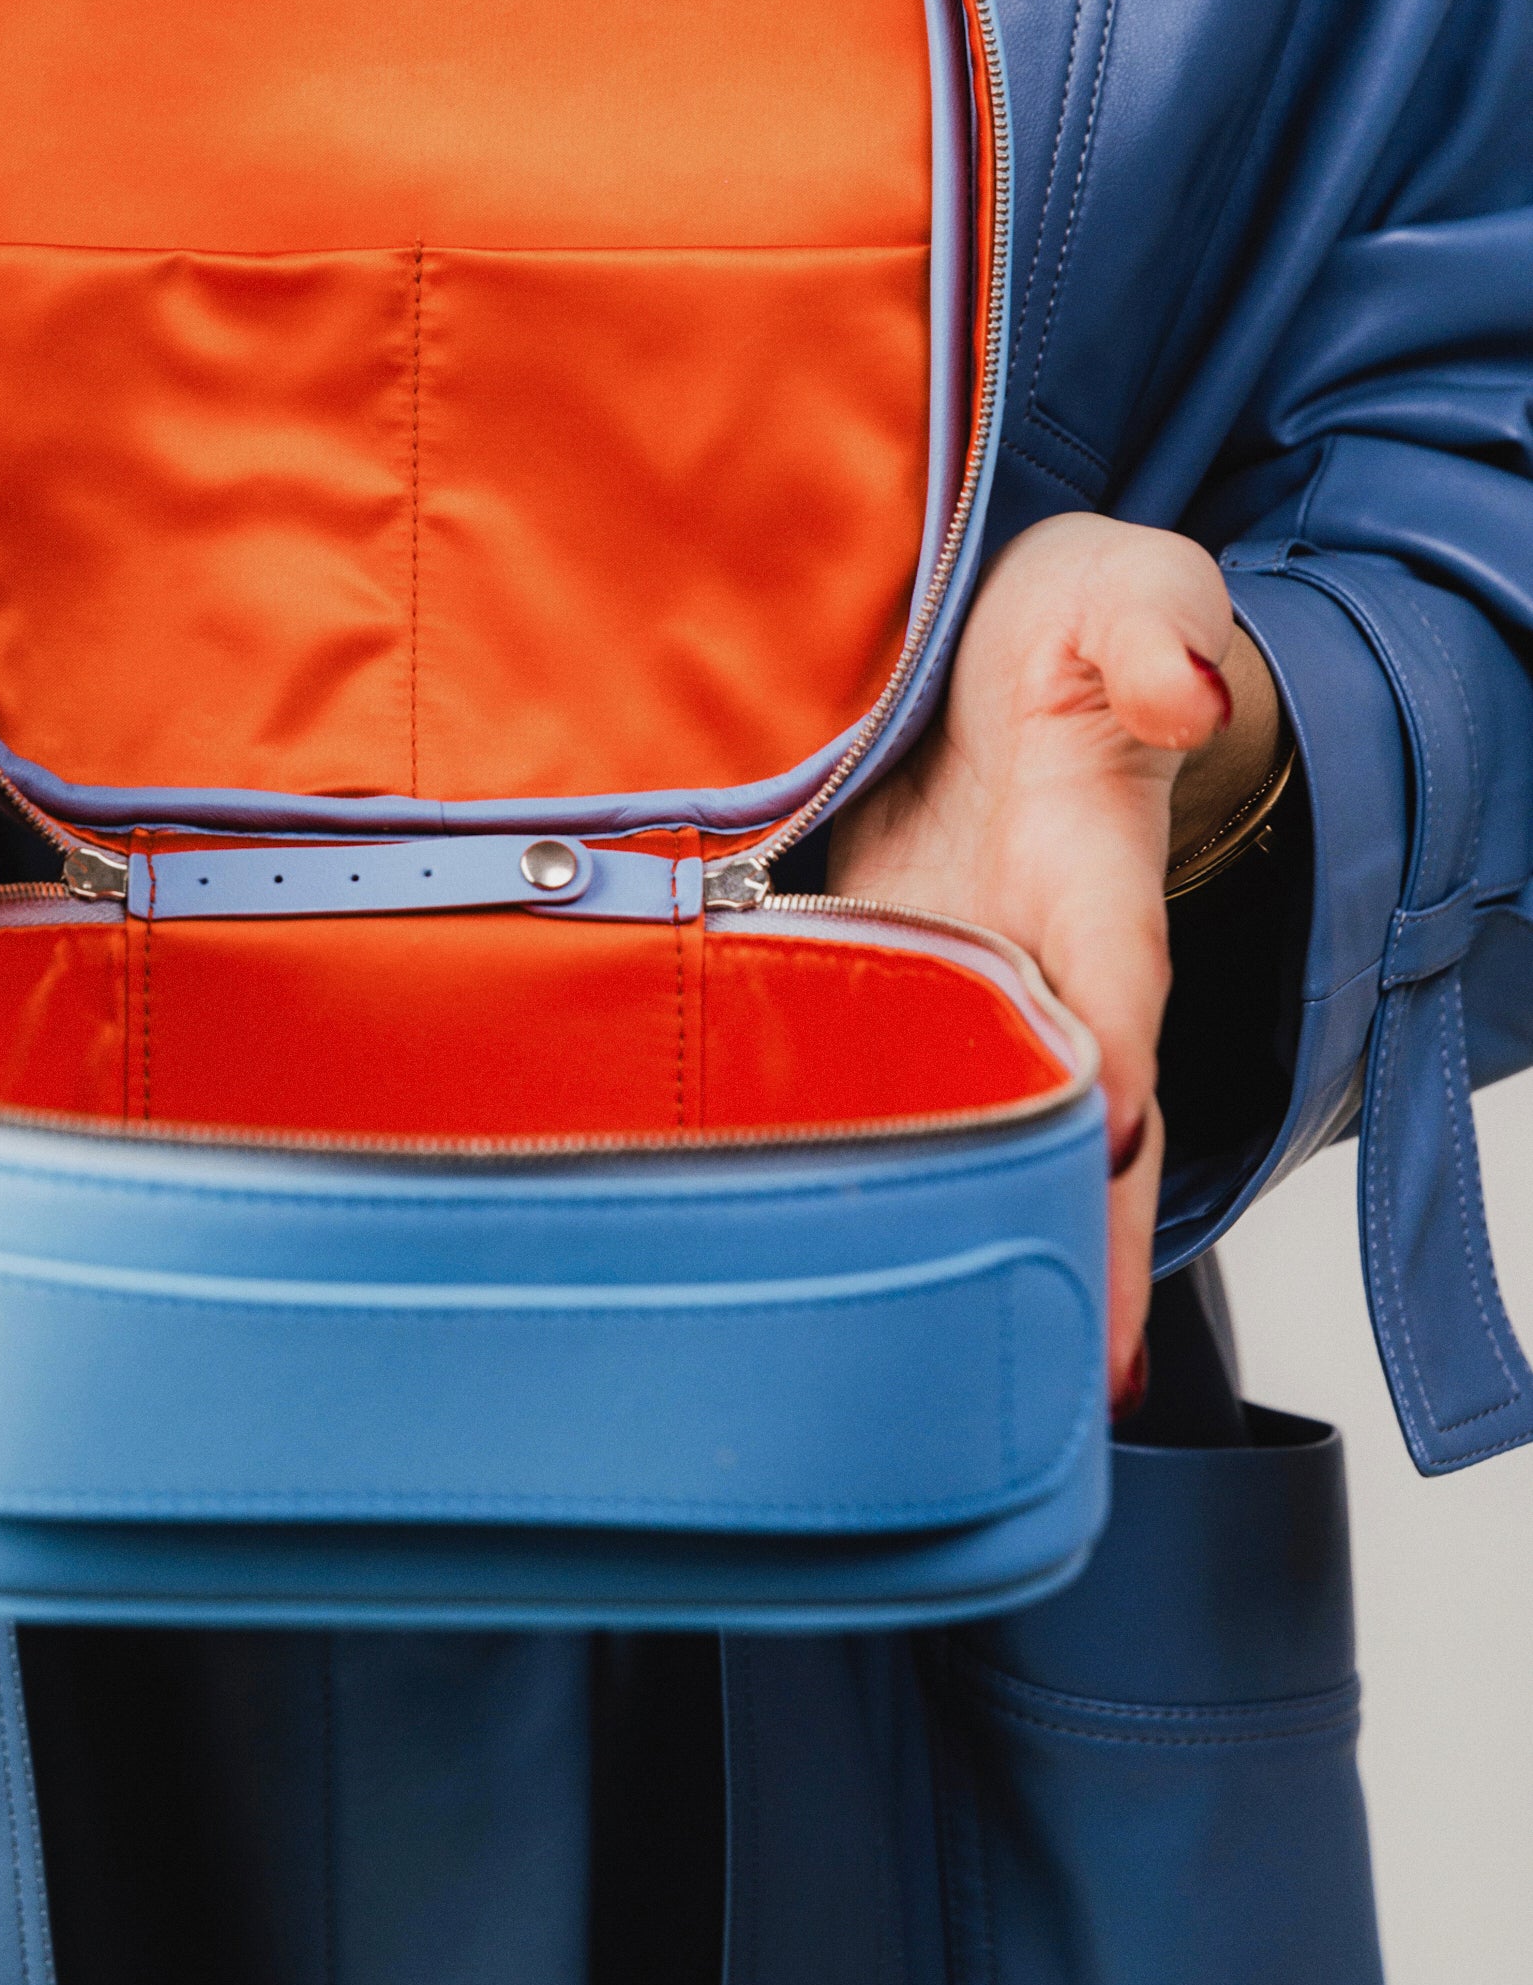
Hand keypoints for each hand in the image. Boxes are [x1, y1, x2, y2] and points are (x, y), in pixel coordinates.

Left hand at [825, 512, 1281, 1410]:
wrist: (991, 658)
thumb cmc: (1077, 631)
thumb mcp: (1126, 595)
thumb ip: (1154, 631)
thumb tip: (1185, 682)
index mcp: (1095, 881)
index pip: (1114, 989)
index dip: (1108, 1057)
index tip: (1111, 1133)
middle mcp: (1028, 965)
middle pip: (1059, 1131)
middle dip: (1074, 1245)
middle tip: (1065, 1380)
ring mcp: (942, 991)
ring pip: (957, 1145)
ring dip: (954, 1251)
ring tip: (929, 1389)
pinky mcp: (857, 988)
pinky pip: (852, 1096)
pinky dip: (841, 1186)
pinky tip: (797, 1280)